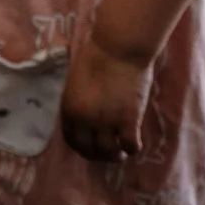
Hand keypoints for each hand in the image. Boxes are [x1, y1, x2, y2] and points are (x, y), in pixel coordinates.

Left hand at [61, 38, 151, 160]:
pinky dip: (132, 149)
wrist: (118, 48)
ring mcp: (107, 122)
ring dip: (116, 155)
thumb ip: (78, 102)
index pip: (72, 140)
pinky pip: (130, 145)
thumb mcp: (76, 82)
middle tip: (109, 153)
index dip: (82, 148)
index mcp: (69, 108)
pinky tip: (135, 143)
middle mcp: (85, 119)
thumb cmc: (96, 57)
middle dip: (99, 156)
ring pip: (110, 152)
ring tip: (121, 152)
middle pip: (90, 150)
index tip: (91, 148)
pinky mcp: (128, 120)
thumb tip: (83, 119)